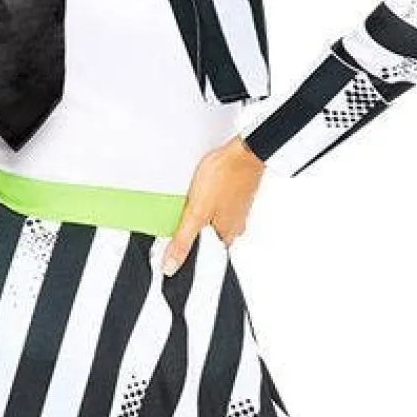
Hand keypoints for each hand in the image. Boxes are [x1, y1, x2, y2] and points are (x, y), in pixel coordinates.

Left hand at [160, 136, 263, 276]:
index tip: (175, 242)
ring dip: (203, 215)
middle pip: (208, 237)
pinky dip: (211, 201)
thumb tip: (171, 266)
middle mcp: (235, 227)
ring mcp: (239, 210)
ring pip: (215, 220)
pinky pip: (220, 205)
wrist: (245, 150)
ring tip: (194, 202)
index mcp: (226, 236)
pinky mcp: (239, 194)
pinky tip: (206, 191)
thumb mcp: (196, 213)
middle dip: (194, 231)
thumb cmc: (225, 176)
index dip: (187, 251)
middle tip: (182, 217)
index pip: (204, 256)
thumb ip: (183, 241)